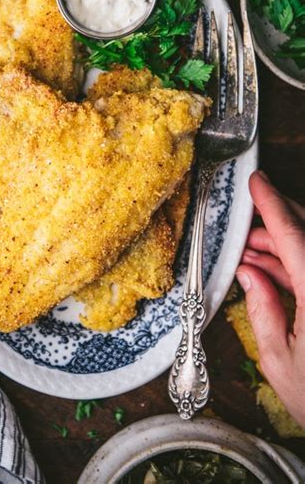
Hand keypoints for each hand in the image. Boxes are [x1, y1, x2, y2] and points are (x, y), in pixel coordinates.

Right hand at [237, 170, 304, 426]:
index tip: (256, 181)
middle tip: (246, 232)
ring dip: (283, 248)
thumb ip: (262, 307)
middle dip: (276, 224)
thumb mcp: (278, 359)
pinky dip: (294, 268)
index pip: (294, 237)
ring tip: (251, 259)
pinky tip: (270, 275)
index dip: (272, 205)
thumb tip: (248, 272)